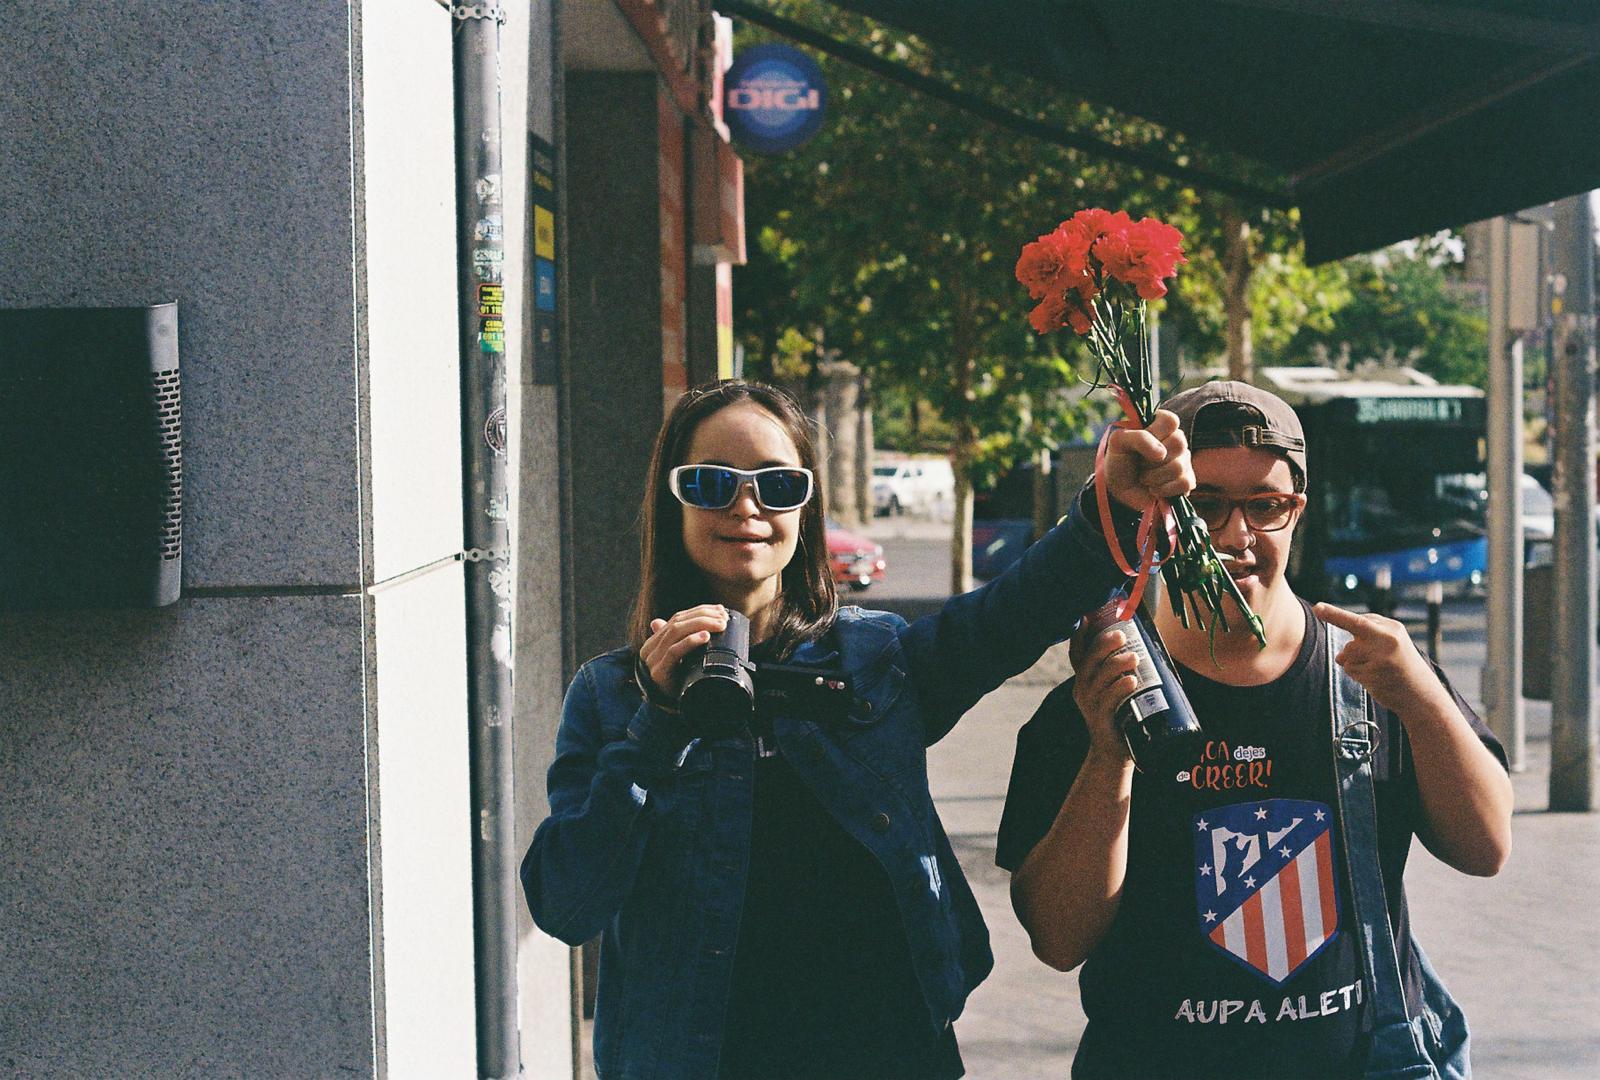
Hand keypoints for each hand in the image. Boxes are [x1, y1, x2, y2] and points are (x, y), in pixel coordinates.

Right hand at [638, 605, 728, 699]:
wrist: (667, 712)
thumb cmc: (679, 683)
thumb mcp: (686, 659)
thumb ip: (690, 643)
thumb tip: (707, 628)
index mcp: (656, 640)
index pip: (678, 617)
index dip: (700, 610)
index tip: (720, 610)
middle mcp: (651, 646)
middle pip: (678, 621)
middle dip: (703, 616)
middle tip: (724, 618)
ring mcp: (653, 659)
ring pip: (676, 632)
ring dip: (701, 625)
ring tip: (719, 625)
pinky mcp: (658, 671)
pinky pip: (674, 651)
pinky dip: (690, 641)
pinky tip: (705, 636)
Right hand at [1070, 625, 1138, 762]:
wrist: (1114, 751)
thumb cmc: (1120, 714)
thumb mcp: (1116, 688)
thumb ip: (1123, 670)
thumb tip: (1146, 645)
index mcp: (1085, 677)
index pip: (1077, 652)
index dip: (1080, 634)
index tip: (1088, 617)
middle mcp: (1082, 688)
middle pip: (1088, 661)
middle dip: (1104, 645)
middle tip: (1122, 636)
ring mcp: (1089, 704)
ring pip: (1099, 678)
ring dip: (1116, 664)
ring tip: (1134, 657)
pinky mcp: (1100, 718)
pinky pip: (1108, 699)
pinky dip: (1120, 688)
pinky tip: (1132, 681)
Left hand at [1103, 409, 1192, 512]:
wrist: (1118, 488)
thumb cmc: (1120, 460)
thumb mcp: (1119, 442)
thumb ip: (1139, 438)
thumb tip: (1162, 453)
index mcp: (1161, 425)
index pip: (1171, 421)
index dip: (1155, 434)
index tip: (1139, 444)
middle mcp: (1176, 440)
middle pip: (1178, 444)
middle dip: (1151, 460)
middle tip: (1140, 464)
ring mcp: (1184, 460)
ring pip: (1178, 467)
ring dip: (1153, 477)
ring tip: (1144, 478)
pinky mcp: (1187, 480)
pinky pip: (1185, 483)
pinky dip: (1163, 490)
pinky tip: (1154, 489)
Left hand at [1314, 602, 1446, 715]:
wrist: (1422, 696)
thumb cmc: (1403, 669)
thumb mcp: (1393, 645)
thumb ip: (1369, 639)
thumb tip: (1340, 655)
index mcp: (1393, 629)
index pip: (1361, 619)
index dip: (1336, 613)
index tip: (1317, 606)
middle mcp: (1387, 639)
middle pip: (1352, 628)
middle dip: (1332, 616)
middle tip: (1317, 607)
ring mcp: (1381, 656)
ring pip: (1347, 652)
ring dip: (1352, 662)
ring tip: (1375, 670)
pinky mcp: (1374, 673)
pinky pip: (1349, 669)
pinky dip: (1356, 675)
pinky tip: (1375, 679)